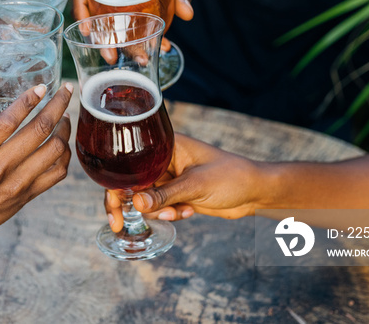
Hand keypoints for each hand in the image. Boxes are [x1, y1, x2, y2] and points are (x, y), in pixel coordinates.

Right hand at [0, 80, 73, 259]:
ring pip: (54, 150)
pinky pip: (58, 172)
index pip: (9, 120)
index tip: (42, 85)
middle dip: (58, 104)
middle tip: (66, 89)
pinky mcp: (27, 196)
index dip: (30, 99)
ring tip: (64, 115)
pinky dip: (65, 154)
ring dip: (65, 128)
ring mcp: (16, 184)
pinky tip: (61, 141)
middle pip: (39, 130)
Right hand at [71, 0, 192, 50]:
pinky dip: (125, 43)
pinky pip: (115, 29)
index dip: (81, 6)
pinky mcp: (118, 13)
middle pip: (90, 10)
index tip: (87, 28)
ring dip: (108, 44)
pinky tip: (135, 54)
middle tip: (110, 56)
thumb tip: (188, 13)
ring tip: (121, 60)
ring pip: (100, 23)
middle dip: (98, 36)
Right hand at [104, 134, 265, 231]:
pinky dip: (171, 213)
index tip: (113, 206)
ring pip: (146, 199)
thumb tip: (135, 204)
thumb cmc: (231, 175)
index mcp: (166, 146)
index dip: (115, 183)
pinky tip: (190, 211)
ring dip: (157, 210)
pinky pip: (161, 207)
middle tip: (119, 223)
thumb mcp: (196, 184)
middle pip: (131, 182)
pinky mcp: (177, 194)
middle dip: (130, 204)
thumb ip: (165, 194)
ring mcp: (170, 178)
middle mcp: (163, 160)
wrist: (256, 191)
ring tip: (178, 212)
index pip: (130, 162)